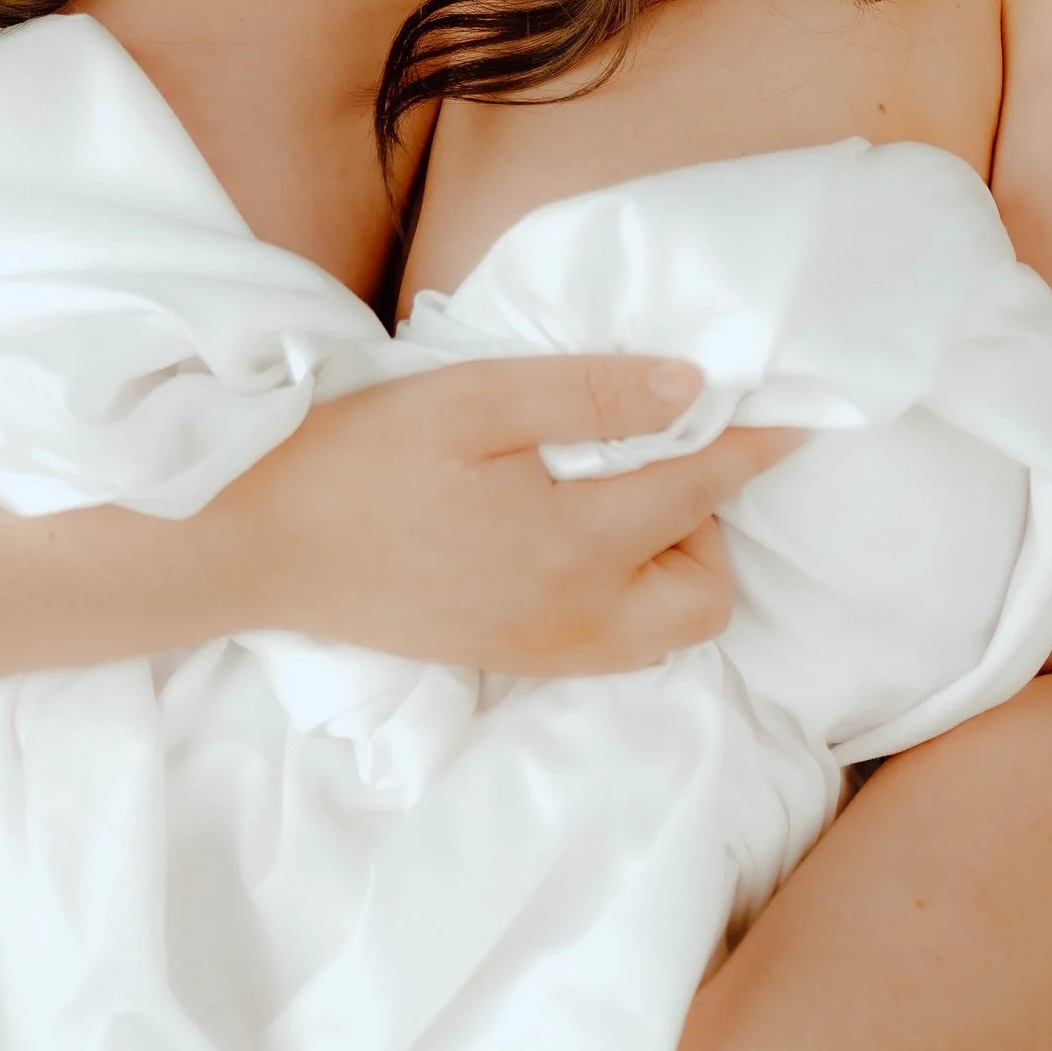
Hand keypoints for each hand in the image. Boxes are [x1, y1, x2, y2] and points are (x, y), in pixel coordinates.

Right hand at [233, 358, 800, 677]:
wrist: (258, 542)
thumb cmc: (360, 456)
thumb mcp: (471, 399)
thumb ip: (588, 396)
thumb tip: (691, 391)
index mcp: (572, 546)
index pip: (699, 491)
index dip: (753, 447)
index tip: (793, 418)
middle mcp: (574, 618)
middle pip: (704, 595)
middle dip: (707, 526)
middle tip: (648, 456)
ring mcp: (540, 650)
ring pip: (663, 631)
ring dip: (669, 566)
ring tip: (611, 493)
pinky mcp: (506, 658)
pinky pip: (611, 644)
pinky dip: (624, 595)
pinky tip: (571, 534)